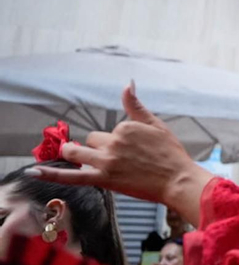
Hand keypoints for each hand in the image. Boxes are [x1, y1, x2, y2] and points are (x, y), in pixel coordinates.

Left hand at [29, 85, 213, 221]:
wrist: (178, 180)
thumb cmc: (171, 155)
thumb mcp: (156, 125)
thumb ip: (136, 106)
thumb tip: (127, 84)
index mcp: (126, 127)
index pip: (109, 131)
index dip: (117, 141)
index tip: (132, 151)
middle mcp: (114, 141)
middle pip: (92, 141)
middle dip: (97, 148)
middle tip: (114, 159)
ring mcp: (107, 160)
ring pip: (77, 153)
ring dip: (73, 153)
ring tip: (73, 154)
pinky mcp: (103, 178)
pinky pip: (72, 176)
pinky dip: (52, 173)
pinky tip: (34, 171)